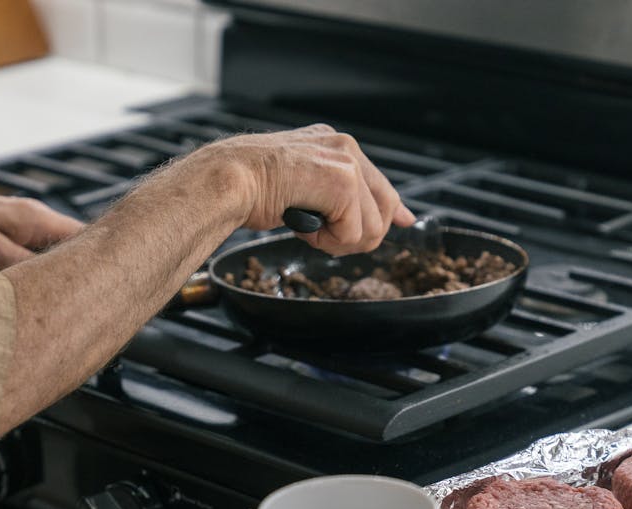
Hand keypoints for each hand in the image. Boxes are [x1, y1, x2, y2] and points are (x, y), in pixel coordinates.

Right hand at [196, 124, 414, 255]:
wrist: (227, 181)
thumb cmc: (246, 187)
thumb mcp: (296, 186)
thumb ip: (330, 197)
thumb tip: (354, 219)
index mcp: (333, 144)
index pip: (379, 181)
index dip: (393, 208)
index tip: (404, 221)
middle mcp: (344, 147)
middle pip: (385, 208)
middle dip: (360, 235)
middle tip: (325, 239)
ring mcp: (346, 162)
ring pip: (371, 227)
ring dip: (338, 241)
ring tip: (307, 228)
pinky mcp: (343, 182)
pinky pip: (352, 233)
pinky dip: (326, 242)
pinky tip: (302, 226)